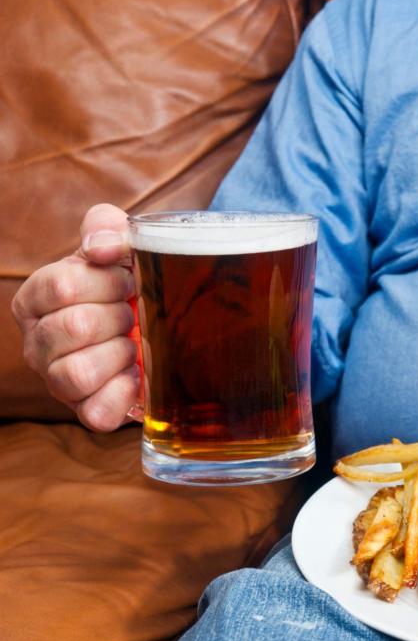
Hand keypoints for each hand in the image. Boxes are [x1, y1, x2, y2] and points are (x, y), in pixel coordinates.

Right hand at [11, 204, 139, 430]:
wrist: (160, 326)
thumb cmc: (129, 286)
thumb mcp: (118, 246)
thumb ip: (106, 227)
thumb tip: (102, 246)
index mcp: (35, 299)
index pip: (61, 286)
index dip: (108, 281)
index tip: (128, 281)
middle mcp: (37, 343)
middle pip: (74, 327)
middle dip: (118, 316)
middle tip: (133, 314)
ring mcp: (57, 381)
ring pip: (77, 373)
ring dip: (120, 353)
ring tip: (133, 343)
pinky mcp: (87, 411)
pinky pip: (96, 412)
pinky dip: (124, 393)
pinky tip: (138, 374)